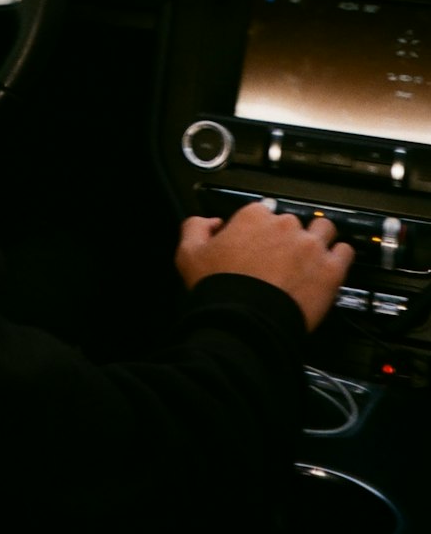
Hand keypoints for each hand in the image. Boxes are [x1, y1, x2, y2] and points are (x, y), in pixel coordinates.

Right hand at [175, 201, 354, 331]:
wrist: (245, 322)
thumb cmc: (220, 290)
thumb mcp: (188, 254)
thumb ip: (195, 227)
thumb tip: (209, 223)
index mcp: (253, 217)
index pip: (262, 211)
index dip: (259, 229)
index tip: (258, 243)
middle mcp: (284, 225)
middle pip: (293, 221)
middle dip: (288, 236)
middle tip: (281, 257)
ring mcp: (310, 246)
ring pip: (323, 230)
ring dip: (318, 240)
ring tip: (311, 257)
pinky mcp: (330, 269)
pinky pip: (345, 252)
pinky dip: (340, 257)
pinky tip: (331, 266)